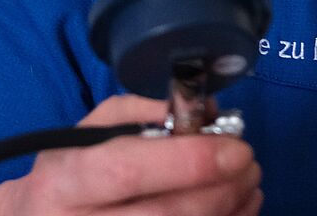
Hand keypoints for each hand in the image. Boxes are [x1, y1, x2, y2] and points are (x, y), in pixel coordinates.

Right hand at [0, 95, 262, 215]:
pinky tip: (235, 212)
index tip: (235, 149)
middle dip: (221, 190)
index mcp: (66, 180)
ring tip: (248, 187)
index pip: (129, 171)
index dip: (189, 161)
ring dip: (228, 213)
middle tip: (250, 166)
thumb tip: (205, 111)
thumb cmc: (71, 171)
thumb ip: (144, 112)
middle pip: (165, 215)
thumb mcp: (92, 130)